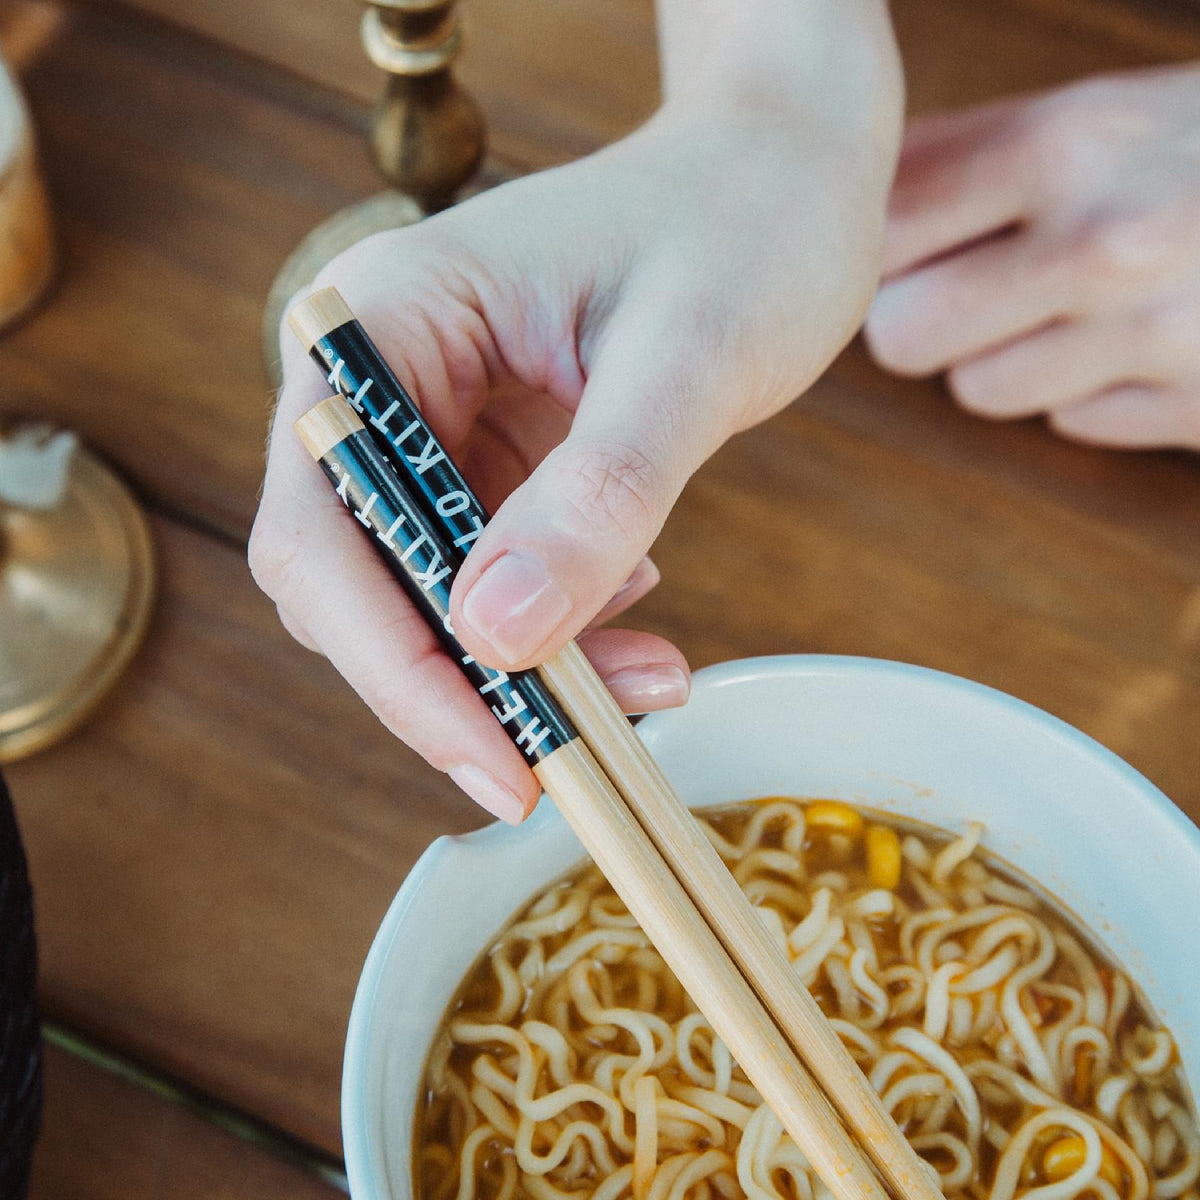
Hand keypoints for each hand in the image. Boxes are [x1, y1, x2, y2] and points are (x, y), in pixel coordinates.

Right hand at [250, 25, 902, 823]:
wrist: (786, 173)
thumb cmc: (744, 224)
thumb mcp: (686, 360)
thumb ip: (596, 492)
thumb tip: (497, 632)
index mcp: (387, 319)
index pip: (329, 522)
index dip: (396, 662)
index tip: (498, 758)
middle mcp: (383, 369)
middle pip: (355, 574)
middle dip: (459, 679)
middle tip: (570, 754)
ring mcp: (433, 412)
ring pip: (425, 587)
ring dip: (517, 661)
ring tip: (646, 677)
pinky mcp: (488, 445)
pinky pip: (486, 565)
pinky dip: (551, 619)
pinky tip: (633, 607)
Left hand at [865, 65, 1199, 449]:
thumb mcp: (1105, 111)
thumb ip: (970, 152)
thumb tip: (853, 197)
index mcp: (1068, 144)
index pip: (881, 237)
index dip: (877, 255)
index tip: (905, 253)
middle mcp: (1104, 243)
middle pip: (901, 337)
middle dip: (925, 324)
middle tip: (980, 292)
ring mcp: (1156, 334)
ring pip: (978, 392)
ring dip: (1011, 360)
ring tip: (1083, 309)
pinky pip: (1072, 422)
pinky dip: (1094, 394)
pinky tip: (1148, 342)